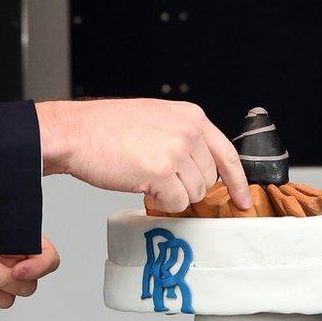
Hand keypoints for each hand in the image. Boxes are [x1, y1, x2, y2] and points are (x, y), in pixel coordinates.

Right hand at [35, 98, 251, 214]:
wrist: (76, 133)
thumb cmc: (107, 129)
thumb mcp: (157, 119)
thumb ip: (184, 138)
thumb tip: (201, 168)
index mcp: (191, 117)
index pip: (227, 153)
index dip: (238, 181)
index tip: (244, 200)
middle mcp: (189, 131)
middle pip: (208, 179)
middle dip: (185, 186)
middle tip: (158, 175)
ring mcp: (176, 150)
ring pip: (194, 194)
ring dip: (171, 194)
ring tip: (145, 174)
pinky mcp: (161, 172)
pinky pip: (176, 203)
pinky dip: (159, 202)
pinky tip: (141, 183)